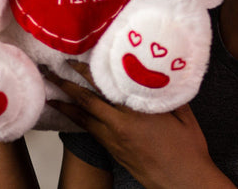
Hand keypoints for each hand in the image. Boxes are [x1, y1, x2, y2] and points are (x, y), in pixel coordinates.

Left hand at [45, 62, 235, 188]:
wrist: (182, 182)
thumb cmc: (186, 149)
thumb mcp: (183, 114)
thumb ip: (168, 93)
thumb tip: (163, 75)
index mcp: (135, 113)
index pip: (104, 88)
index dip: (86, 73)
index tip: (73, 62)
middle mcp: (119, 126)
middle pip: (86, 103)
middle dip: (66, 86)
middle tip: (51, 74)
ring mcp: (114, 140)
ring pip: (84, 120)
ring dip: (67, 106)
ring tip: (52, 96)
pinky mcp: (114, 151)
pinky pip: (91, 131)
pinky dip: (79, 121)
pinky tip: (73, 115)